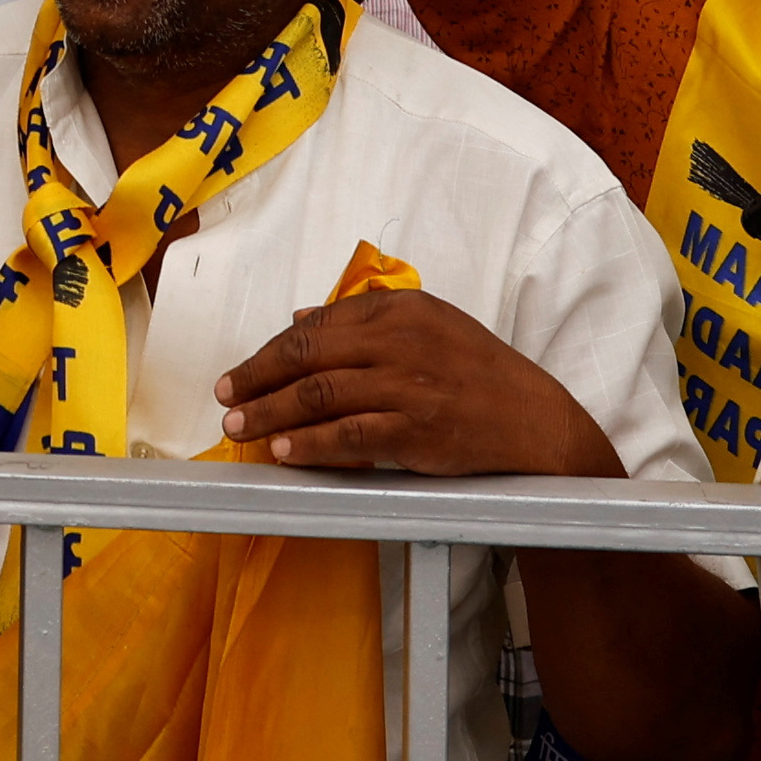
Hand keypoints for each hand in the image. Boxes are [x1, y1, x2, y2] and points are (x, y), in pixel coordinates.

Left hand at [217, 290, 623, 477]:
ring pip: (319, 396)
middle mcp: (399, 341)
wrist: (535, 421)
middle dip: (256, 378)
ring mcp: (407, 386)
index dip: (269, 350)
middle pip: (307, 356)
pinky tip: (284, 452)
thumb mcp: (427, 324)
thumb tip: (299, 316)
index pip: (315, 325)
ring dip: (270, 413)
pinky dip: (309, 444)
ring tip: (240, 427)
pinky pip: (348, 437)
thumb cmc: (478, 372)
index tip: (241, 371)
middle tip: (225, 397)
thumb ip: (362, 320)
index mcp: (398, 308)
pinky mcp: (416, 430)